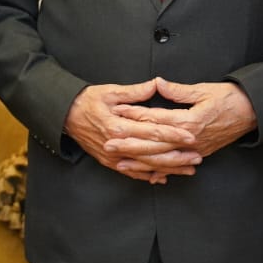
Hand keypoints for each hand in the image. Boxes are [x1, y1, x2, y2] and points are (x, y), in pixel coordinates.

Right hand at [64, 79, 196, 183]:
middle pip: (152, 153)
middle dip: (177, 156)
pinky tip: (163, 178)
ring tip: (188, 170)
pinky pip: (132, 172)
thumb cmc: (86, 101)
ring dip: (168, 169)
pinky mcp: (109, 162)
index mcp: (118, 126)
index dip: (173, 135)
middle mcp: (117, 145)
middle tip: (197, 156)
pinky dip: (148, 176)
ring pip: (145, 166)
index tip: (190, 136)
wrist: (64, 115)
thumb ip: (135, 91)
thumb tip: (156, 85)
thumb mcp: (110, 91)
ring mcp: (112, 156)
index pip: (152, 132)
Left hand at [110, 77, 257, 157]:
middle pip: (154, 146)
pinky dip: (162, 171)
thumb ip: (178, 90)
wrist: (252, 113)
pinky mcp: (199, 154)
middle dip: (129, 146)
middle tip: (108, 145)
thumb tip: (157, 83)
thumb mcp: (203, 89)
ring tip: (120, 163)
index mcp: (189, 121)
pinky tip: (148, 175)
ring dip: (141, 163)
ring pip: (163, 160)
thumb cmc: (229, 98)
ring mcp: (195, 150)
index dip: (135, 116)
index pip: (156, 120)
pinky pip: (177, 166)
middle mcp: (191, 139)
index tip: (116, 114)